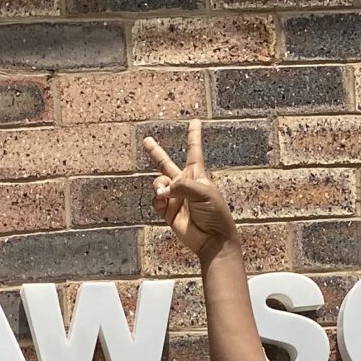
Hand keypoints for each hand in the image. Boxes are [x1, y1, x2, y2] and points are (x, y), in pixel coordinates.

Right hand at [147, 120, 237, 261]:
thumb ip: (182, 186)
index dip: (193, 136)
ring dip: (158, 186)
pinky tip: (163, 202)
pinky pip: (156, 200)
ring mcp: (175, 198)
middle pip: (166, 164)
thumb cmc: (214, 213)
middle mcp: (184, 184)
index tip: (195, 121)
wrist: (211, 239)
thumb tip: (162, 190)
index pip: (193, 151)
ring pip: (158, 183)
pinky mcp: (168, 212)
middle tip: (146, 140)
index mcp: (197, 175)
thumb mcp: (203, 193)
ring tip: (164, 194)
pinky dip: (157, 200)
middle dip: (155, 153)